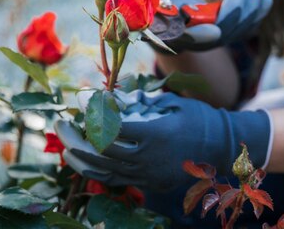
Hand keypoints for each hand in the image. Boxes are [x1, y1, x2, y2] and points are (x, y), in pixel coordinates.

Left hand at [55, 90, 271, 191]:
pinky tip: (83, 160)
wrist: (223, 148)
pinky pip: (116, 180)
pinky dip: (96, 170)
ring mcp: (148, 175)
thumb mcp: (170, 103)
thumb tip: (106, 99)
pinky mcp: (149, 184)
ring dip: (81, 157)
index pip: (114, 127)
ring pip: (105, 171)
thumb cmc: (197, 118)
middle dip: (76, 137)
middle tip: (60, 123)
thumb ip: (138, 103)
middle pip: (102, 152)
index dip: (93, 115)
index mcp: (156, 134)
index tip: (81, 102)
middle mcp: (149, 158)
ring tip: (66, 144)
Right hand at [142, 0, 272, 51]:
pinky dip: (254, 16)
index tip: (216, 32)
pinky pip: (240, 30)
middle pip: (215, 35)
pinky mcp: (218, 35)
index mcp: (166, 25)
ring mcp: (204, 39)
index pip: (182, 36)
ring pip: (231, 33)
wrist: (158, 9)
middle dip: (234, 14)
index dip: (198, 37)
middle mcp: (187, 38)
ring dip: (249, 14)